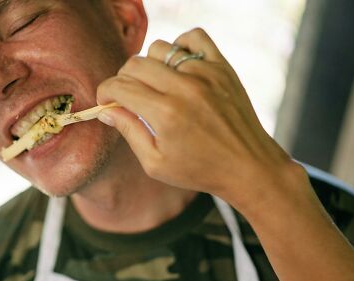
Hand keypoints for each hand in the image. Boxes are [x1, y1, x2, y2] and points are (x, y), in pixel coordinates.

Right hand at [96, 28, 301, 212]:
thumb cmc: (199, 170)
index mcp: (165, 114)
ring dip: (150, 65)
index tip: (106, 101)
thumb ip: (129, 131)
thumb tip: (106, 109)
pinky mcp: (222, 67)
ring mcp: (205, 74)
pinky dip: (180, 46)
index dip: (105, 92)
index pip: (120, 86)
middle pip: (135, 65)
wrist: (247, 166)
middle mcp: (184, 88)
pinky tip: (178, 68)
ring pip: (160, 49)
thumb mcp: (155, 162)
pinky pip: (194, 38)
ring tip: (156, 86)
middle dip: (123, 80)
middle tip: (129, 97)